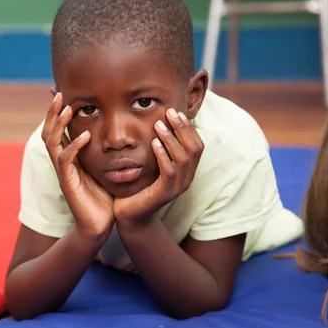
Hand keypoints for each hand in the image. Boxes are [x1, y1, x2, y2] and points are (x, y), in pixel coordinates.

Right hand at [42, 92, 113, 236]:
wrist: (97, 225)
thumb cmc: (102, 197)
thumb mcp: (103, 168)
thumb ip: (103, 151)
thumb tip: (118, 133)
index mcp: (68, 157)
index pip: (58, 129)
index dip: (58, 112)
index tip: (64, 93)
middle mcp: (62, 162)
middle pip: (49, 131)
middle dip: (53, 112)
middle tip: (58, 93)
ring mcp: (63, 172)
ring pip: (52, 142)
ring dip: (59, 124)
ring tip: (68, 108)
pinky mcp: (67, 182)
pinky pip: (66, 160)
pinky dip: (74, 146)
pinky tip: (85, 135)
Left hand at [113, 108, 203, 225]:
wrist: (130, 215)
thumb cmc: (140, 186)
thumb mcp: (153, 164)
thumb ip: (160, 148)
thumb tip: (160, 122)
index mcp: (187, 170)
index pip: (197, 145)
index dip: (188, 128)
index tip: (175, 112)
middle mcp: (187, 178)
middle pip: (194, 149)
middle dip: (182, 128)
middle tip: (169, 112)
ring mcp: (177, 187)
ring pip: (183, 159)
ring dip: (171, 139)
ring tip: (158, 125)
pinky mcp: (164, 194)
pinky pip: (168, 172)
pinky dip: (163, 155)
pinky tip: (154, 143)